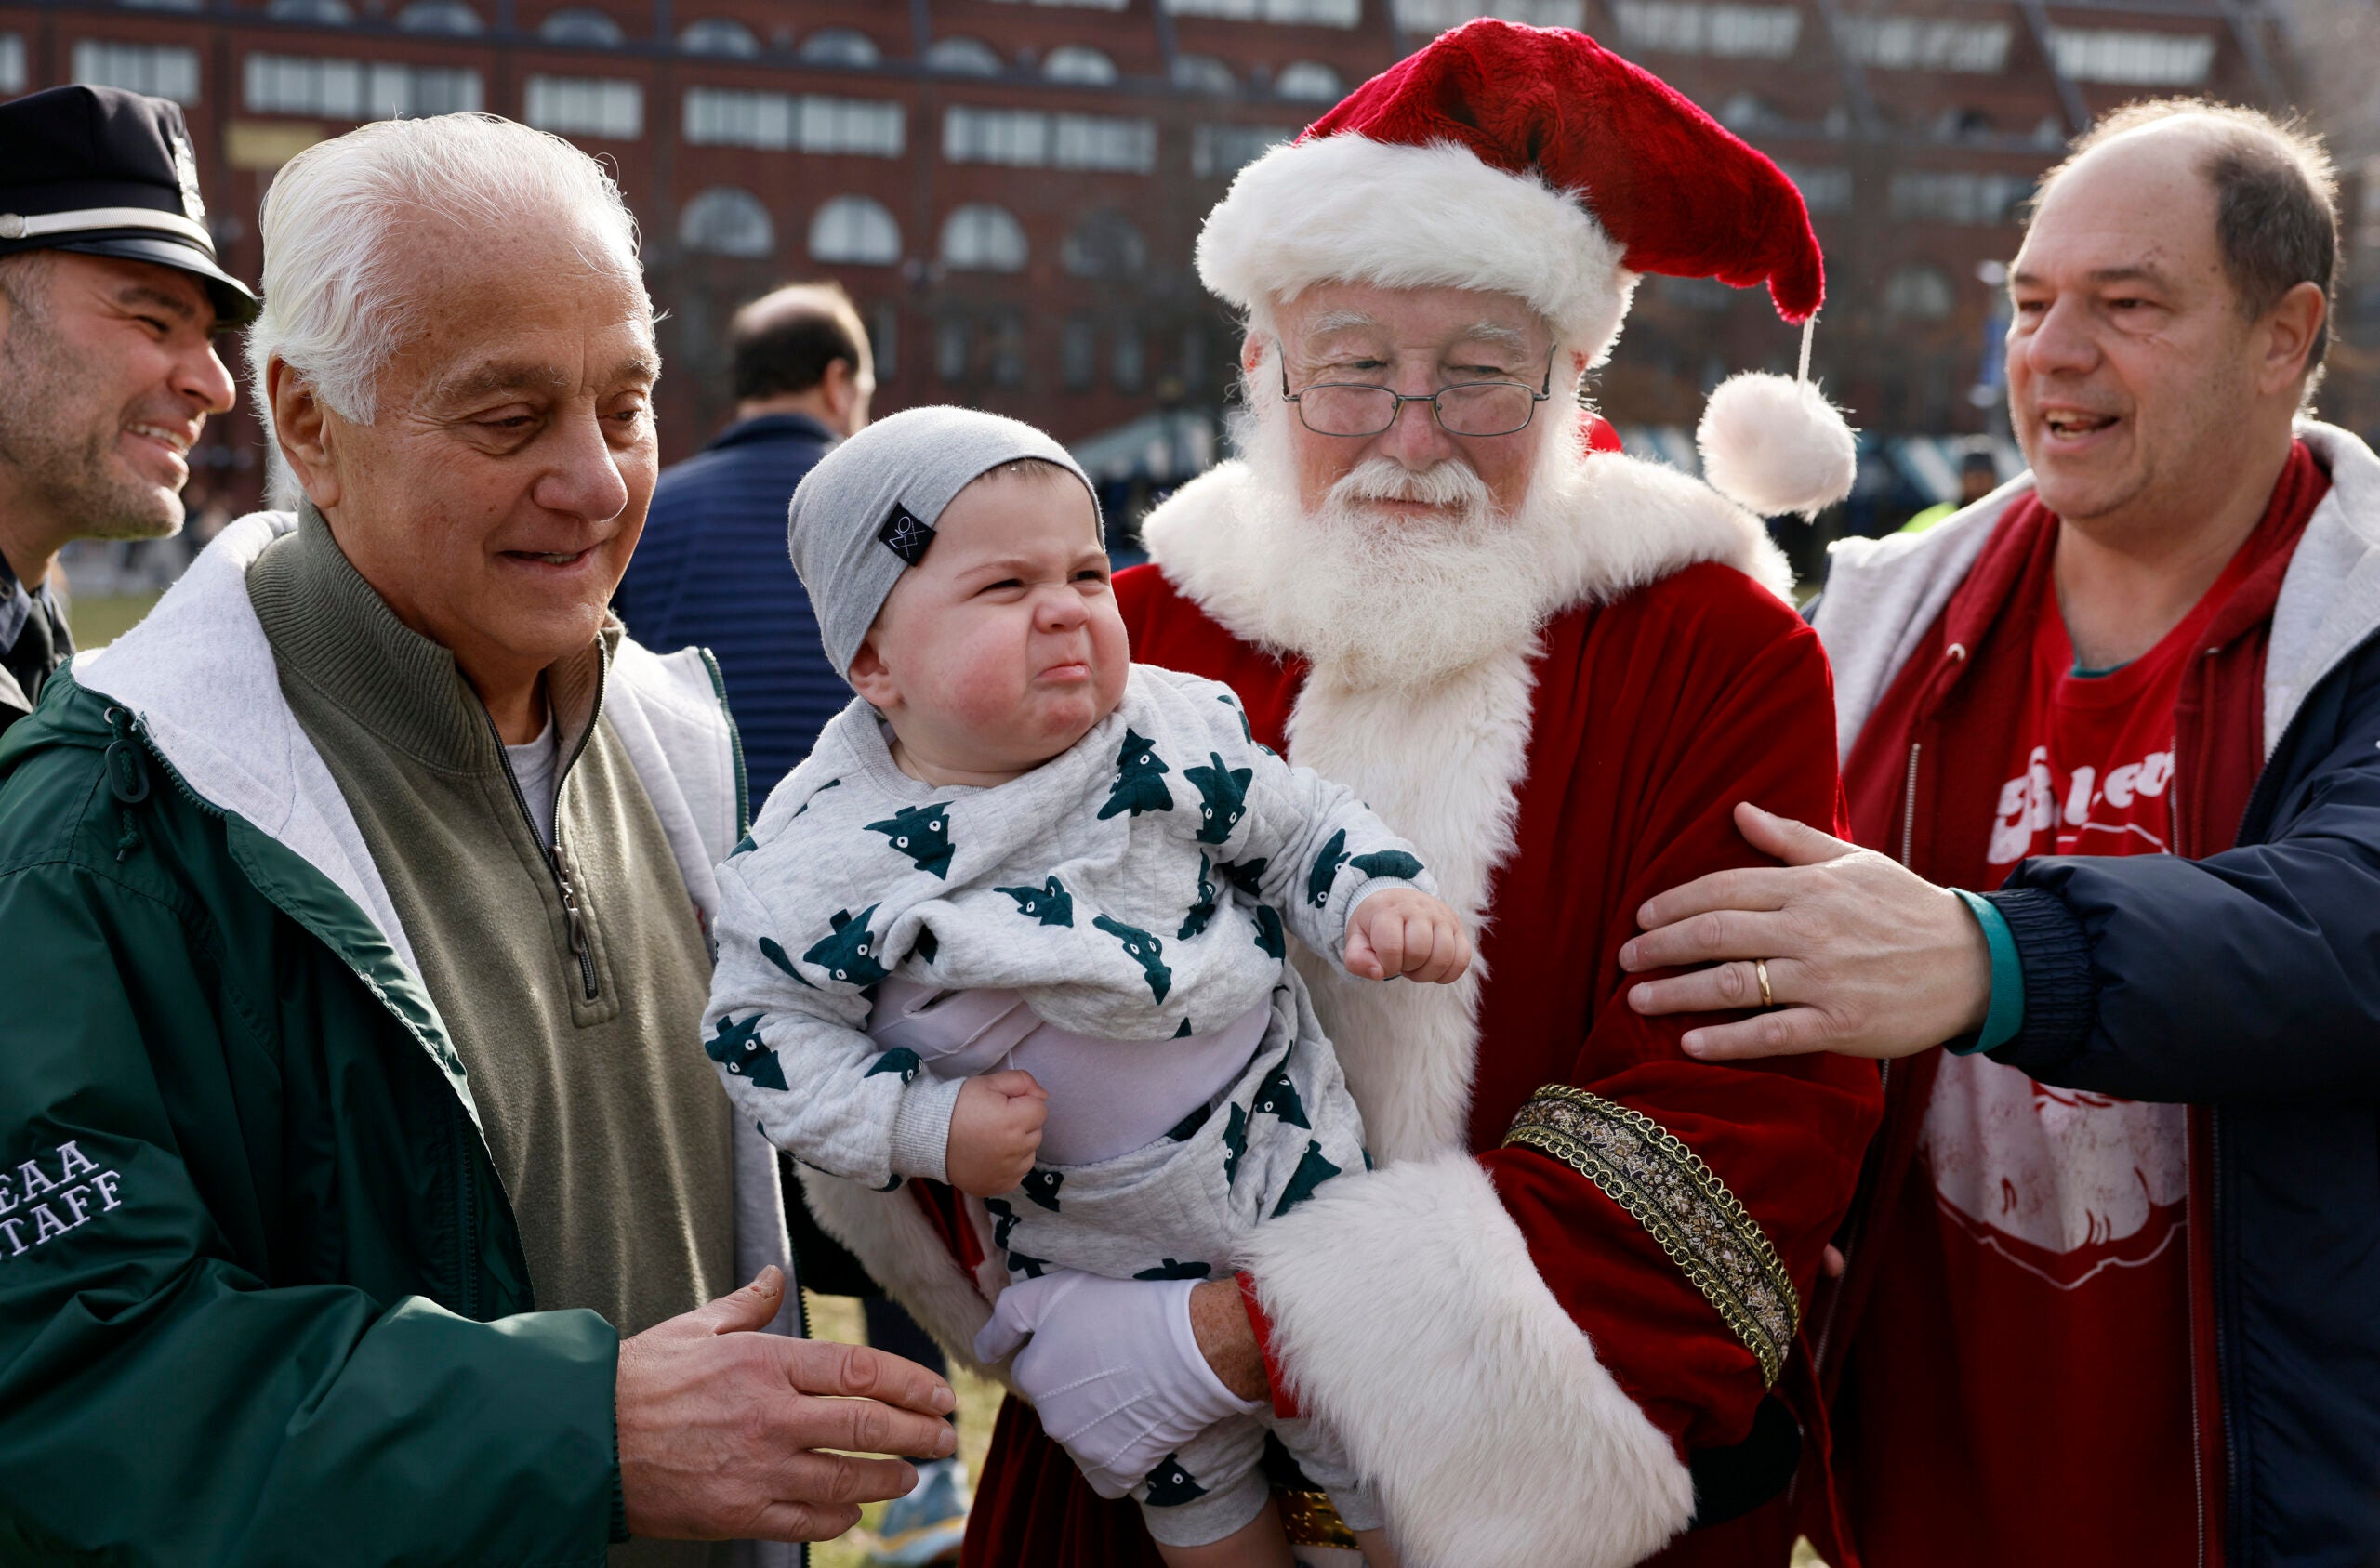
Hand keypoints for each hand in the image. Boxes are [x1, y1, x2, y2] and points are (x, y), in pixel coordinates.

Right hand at [616, 1267, 957, 1541]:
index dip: (910, 1383)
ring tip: (911, 1475)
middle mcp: (769, 1416)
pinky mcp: (739, 1513)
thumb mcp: (694, 1326)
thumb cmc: (637, 1379)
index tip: (939, 1394)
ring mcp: (757, 1469)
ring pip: (846, 1478)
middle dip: (918, 1432)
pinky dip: (839, 1518)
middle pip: (867, 1425)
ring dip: (889, 1478)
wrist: (582, 1441)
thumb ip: (746, 1304)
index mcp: (764, 1362)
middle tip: (946, 1437)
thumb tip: (775, 1277)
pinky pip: (807, 1523)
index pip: (860, 1369)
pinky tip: (853, 1509)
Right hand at [946, 1070, 1046, 1196]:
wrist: (928, 1137)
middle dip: (1021, 1124)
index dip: (1023, 1103)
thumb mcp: (987, 1083)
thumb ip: (1021, 1081)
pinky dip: (1009, 1165)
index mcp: (1014, 1120)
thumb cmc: (958, 1106)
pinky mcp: (1001, 1187)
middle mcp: (1015, 1149)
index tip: (1003, 1105)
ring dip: (1018, 1146)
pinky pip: (1018, 1173)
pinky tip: (990, 1157)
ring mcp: (1009, 1171)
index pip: (1040, 1109)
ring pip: (1029, 1153)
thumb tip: (1043, 1095)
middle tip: (994, 1122)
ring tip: (991, 1140)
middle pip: (1036, 1132)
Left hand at [974, 1271, 1260, 1499]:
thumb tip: (983, 1350)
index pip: (1032, 1367)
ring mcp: (1084, 1450)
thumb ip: (1008, 1315)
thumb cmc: (1128, 1307)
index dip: (1061, 1348)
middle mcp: (1051, 1420)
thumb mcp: (1057, 1288)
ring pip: (1079, 1436)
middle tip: (1116, 1358)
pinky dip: (1119, 1455)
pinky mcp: (1118, 1472)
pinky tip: (1139, 1425)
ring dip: (1097, 1419)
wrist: (1195, 1345)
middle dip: (1076, 1386)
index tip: (1092, 1336)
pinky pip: (1107, 1472)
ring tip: (1134, 1386)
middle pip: (1056, 1404)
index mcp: (1033, 1376)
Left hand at [1344, 888, 1472, 983]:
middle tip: (1401, 962)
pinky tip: (1434, 969)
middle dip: (1407, 969)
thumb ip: (1356, 960)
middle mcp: (1418, 908)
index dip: (1387, 966)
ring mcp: (1442, 916)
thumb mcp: (1357, 939)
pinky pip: (1463, 959)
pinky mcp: (1457, 926)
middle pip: (1419, 953)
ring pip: (1443, 957)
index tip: (1384, 962)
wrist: (1396, 901)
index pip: (1391, 948)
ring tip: (1416, 964)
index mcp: (1388, 910)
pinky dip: (1448, 974)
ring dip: (1427, 973)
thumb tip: (1378, 973)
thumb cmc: (1375, 926)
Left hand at [1619, 802, 1991, 1060]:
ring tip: (1638, 1000)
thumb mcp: (1852, 861)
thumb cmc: (1906, 908)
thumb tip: (1738, 809)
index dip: (1674, 902)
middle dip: (1660, 946)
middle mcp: (1809, 929)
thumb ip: (1791, 839)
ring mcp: (1824, 978)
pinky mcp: (1841, 1023)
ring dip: (1677, 993)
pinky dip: (1727, 1040)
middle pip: (1715, 933)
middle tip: (1625, 959)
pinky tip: (1690, 1044)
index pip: (1723, 888)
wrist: (1975, 962)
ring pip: (1733, 983)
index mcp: (1808, 887)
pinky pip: (1772, 1032)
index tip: (1641, 916)